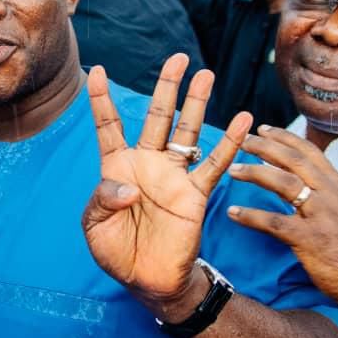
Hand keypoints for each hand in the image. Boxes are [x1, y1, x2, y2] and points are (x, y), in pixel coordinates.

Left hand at [81, 54, 250, 318]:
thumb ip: (103, 199)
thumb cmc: (117, 252)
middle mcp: (148, 164)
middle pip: (158, 117)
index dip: (102, 100)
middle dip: (167, 87)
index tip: (96, 71)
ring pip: (187, 132)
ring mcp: (173, 176)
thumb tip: (131, 186)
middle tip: (178, 57)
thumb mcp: (94, 226)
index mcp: (117, 167)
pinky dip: (229, 143)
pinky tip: (243, 120)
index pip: (109, 126)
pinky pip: (215, 164)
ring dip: (197, 104)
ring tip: (207, 74)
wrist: (148, 280)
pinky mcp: (196, 194)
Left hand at [227, 126, 337, 320]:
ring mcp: (322, 216)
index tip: (265, 129)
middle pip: (293, 160)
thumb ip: (336, 197)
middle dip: (264, 147)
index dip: (285, 138)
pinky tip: (233, 213)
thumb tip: (321, 185)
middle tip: (241, 141)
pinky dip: (251, 216)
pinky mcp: (311, 240)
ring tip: (232, 170)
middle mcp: (331, 196)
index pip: (311, 152)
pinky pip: (274, 223)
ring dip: (254, 174)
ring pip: (283, 184)